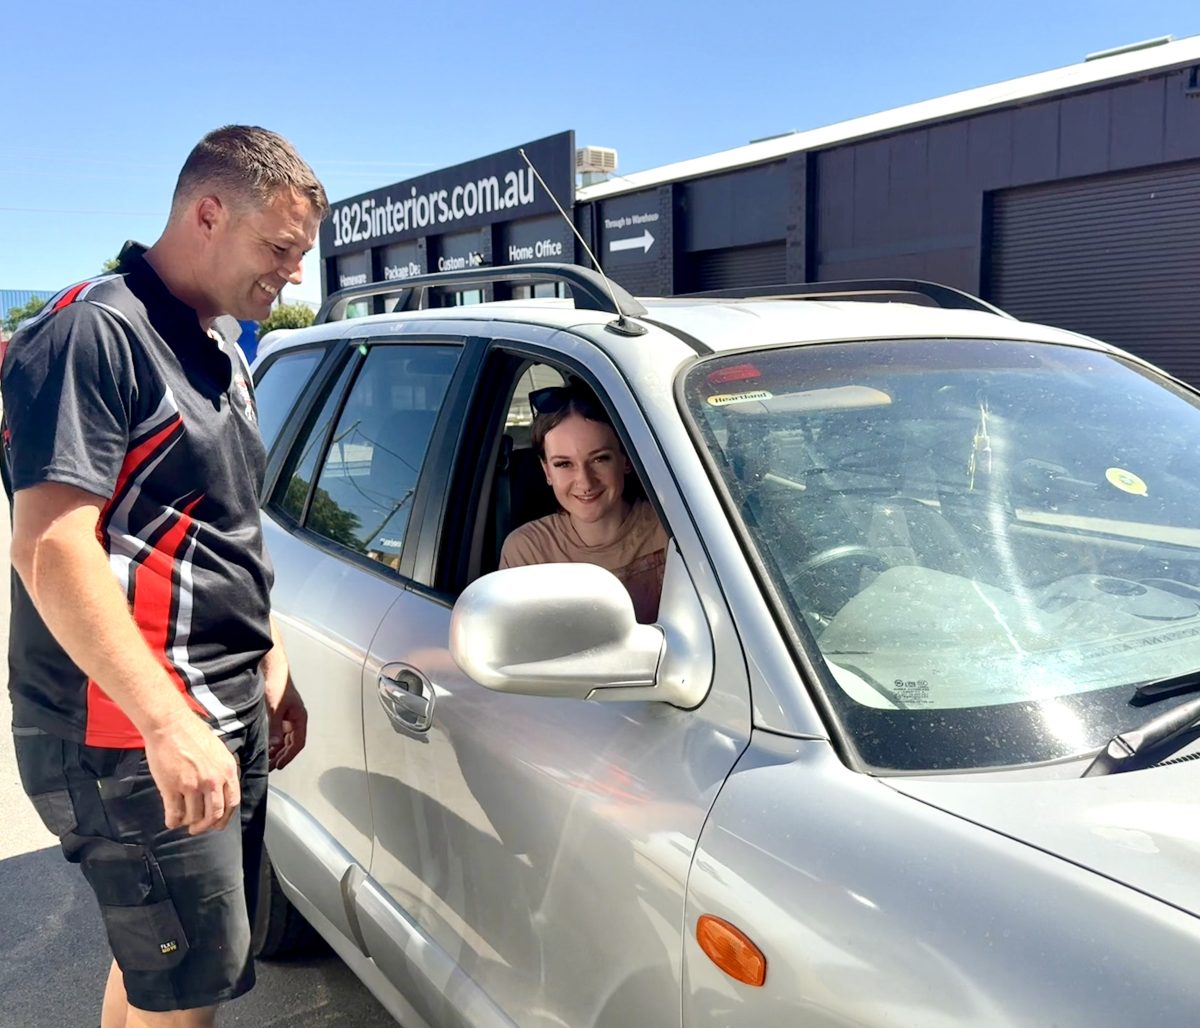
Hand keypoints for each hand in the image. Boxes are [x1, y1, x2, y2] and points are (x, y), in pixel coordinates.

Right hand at [143, 708, 239, 834]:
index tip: (218, 824)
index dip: (225, 817)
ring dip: (188, 823)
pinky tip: (171, 821)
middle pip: (214, 814)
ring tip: (183, 822)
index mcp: (227, 770)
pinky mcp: (172, 787)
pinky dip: (173, 821)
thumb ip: (222, 771)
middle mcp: (213, 780)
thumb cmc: (193, 734)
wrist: (170, 725)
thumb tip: (221, 790)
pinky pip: (174, 813)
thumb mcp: (219, 751)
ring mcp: (192, 785)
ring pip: (194, 816)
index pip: (232, 802)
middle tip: (197, 829)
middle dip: (206, 826)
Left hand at [267, 677, 307, 770]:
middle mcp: (295, 719)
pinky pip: (279, 733)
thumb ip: (276, 727)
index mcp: (299, 718)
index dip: (289, 756)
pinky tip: (266, 747)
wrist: (272, 669)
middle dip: (282, 756)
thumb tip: (276, 745)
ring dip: (277, 750)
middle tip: (271, 767)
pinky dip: (273, 742)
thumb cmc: (277, 684)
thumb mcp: (275, 708)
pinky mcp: (280, 714)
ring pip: (285, 739)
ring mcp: (288, 717)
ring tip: (267, 760)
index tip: (279, 765)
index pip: (298, 743)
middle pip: (292, 743)